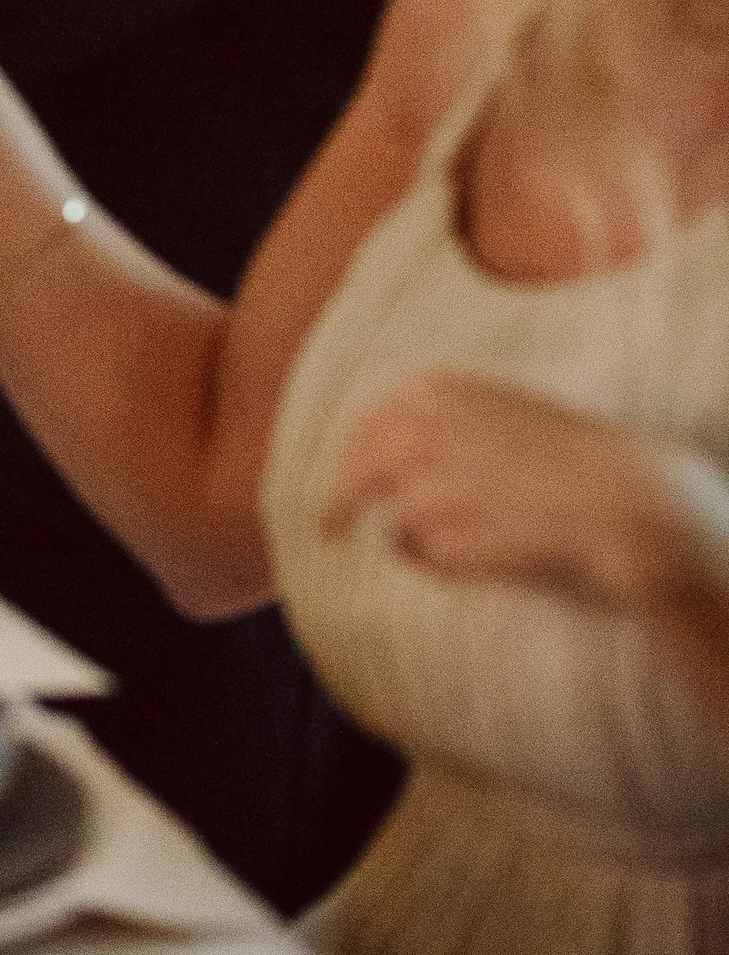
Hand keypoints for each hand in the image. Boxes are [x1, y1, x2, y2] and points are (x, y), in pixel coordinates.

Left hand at [322, 371, 708, 613]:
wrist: (625, 497)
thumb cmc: (578, 458)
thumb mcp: (503, 415)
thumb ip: (442, 428)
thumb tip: (392, 474)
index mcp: (431, 390)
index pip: (363, 430)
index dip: (348, 462)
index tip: (340, 484)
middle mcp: (413, 429)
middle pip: (352, 476)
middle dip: (338, 505)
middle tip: (330, 531)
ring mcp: (421, 483)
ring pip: (397, 524)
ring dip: (425, 536)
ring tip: (491, 535)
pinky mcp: (438, 536)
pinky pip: (430, 560)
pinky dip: (452, 564)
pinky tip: (501, 553)